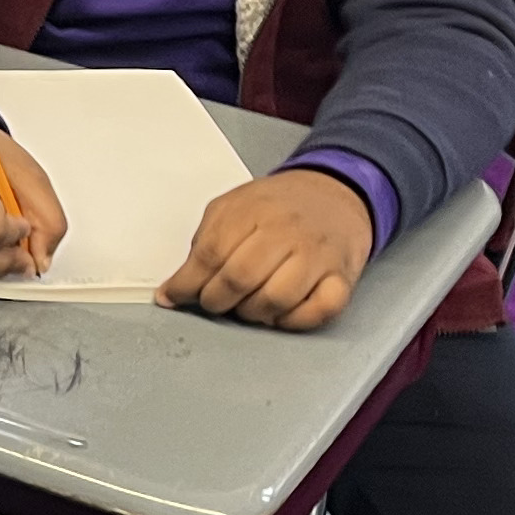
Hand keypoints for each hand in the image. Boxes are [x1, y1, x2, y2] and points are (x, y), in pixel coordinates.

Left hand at [160, 167, 372, 329]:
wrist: (335, 193)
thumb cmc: (278, 206)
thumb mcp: (233, 208)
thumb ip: (204, 244)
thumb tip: (172, 291)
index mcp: (254, 210)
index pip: (210, 254)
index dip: (186, 283)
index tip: (175, 297)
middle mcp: (287, 231)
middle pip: (239, 278)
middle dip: (215, 300)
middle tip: (213, 301)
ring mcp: (317, 256)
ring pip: (275, 300)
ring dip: (251, 313)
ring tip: (246, 305)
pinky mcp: (342, 278)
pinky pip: (317, 311)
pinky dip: (293, 321)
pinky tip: (280, 312)